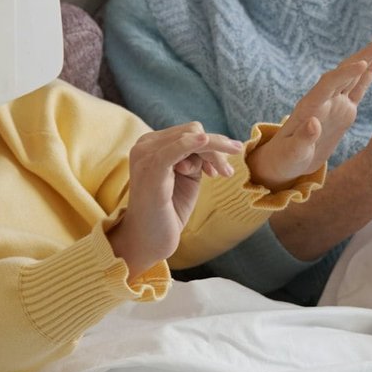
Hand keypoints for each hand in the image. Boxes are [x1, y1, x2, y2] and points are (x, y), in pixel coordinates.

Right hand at [107, 123, 242, 275]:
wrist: (148, 240)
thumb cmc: (167, 211)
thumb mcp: (187, 178)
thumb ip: (195, 158)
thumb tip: (208, 143)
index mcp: (151, 145)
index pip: (188, 132)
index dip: (210, 146)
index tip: (220, 171)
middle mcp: (145, 145)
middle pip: (192, 131)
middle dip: (216, 148)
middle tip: (227, 172)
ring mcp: (146, 156)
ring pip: (190, 137)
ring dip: (214, 152)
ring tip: (224, 173)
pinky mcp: (151, 170)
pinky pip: (175, 148)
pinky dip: (191, 144)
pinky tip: (205, 141)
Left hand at [247, 34, 371, 190]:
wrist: (286, 162)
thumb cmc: (285, 159)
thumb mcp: (291, 154)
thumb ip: (302, 139)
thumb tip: (313, 123)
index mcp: (309, 108)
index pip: (328, 85)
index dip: (345, 74)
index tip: (362, 63)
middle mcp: (323, 101)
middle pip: (343, 73)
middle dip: (362, 56)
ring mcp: (334, 104)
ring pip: (352, 77)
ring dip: (367, 59)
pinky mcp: (342, 111)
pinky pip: (357, 90)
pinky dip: (367, 75)